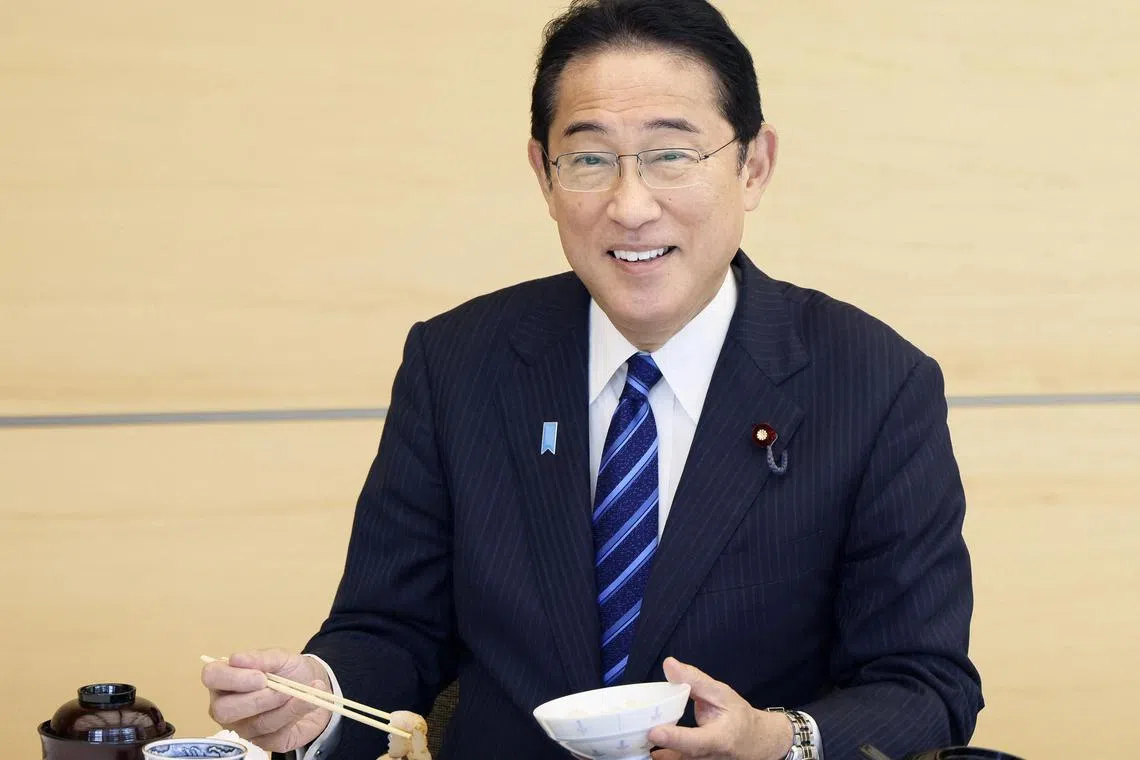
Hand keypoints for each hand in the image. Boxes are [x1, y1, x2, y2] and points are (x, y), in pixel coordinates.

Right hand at [202, 649, 332, 751]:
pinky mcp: (263, 743)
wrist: (317, 690)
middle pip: (224, 710)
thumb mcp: (280, 658)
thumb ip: (260, 658)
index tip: (261, 677)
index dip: (233, 678)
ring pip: (255, 724)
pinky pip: (275, 735)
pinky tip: (307, 701)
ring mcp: (242, 728)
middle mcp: (226, 706)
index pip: (212, 676)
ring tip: (301, 693)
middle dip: (257, 700)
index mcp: (225, 679)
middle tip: (281, 690)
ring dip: (283, 707)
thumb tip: (235, 658)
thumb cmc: (290, 672)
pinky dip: (295, 715)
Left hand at [647, 657, 792, 759]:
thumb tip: (669, 664)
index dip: (674, 738)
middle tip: (637, 730)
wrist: (756, 742)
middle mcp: (707, 758)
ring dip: (656, 750)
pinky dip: (660, 751)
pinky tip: (645, 743)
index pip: (695, 742)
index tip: (655, 732)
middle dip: (658, 744)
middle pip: (679, 756)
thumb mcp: (722, 694)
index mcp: (718, 739)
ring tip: (636, 736)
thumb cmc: (739, 716)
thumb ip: (695, 681)